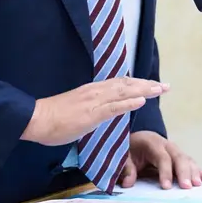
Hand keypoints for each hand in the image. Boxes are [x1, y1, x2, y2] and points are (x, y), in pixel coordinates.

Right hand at [21, 77, 168, 145]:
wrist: (36, 118)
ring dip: (144, 90)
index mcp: (92, 91)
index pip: (120, 84)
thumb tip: (102, 113)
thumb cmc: (53, 118)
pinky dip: (128, 103)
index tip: (153, 85)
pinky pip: (113, 107)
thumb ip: (92, 109)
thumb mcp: (78, 111)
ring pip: (123, 92)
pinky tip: (141, 101)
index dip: (138, 84)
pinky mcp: (90, 113)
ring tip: (159, 90)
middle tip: (165, 87)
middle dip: (147, 85)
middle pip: (126, 85)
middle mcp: (96, 91)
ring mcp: (93, 101)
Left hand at [119, 131, 201, 189]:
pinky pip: (190, 161)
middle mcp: (166, 145)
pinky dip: (198, 169)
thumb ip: (126, 168)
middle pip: (178, 157)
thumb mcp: (124, 155)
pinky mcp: (179, 155)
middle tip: (187, 187)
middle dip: (183, 172)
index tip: (167, 187)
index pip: (162, 157)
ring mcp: (175, 149)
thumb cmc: (132, 148)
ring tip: (198, 184)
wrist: (139, 138)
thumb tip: (128, 183)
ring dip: (193, 171)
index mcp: (152, 143)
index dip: (165, 172)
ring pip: (186, 159)